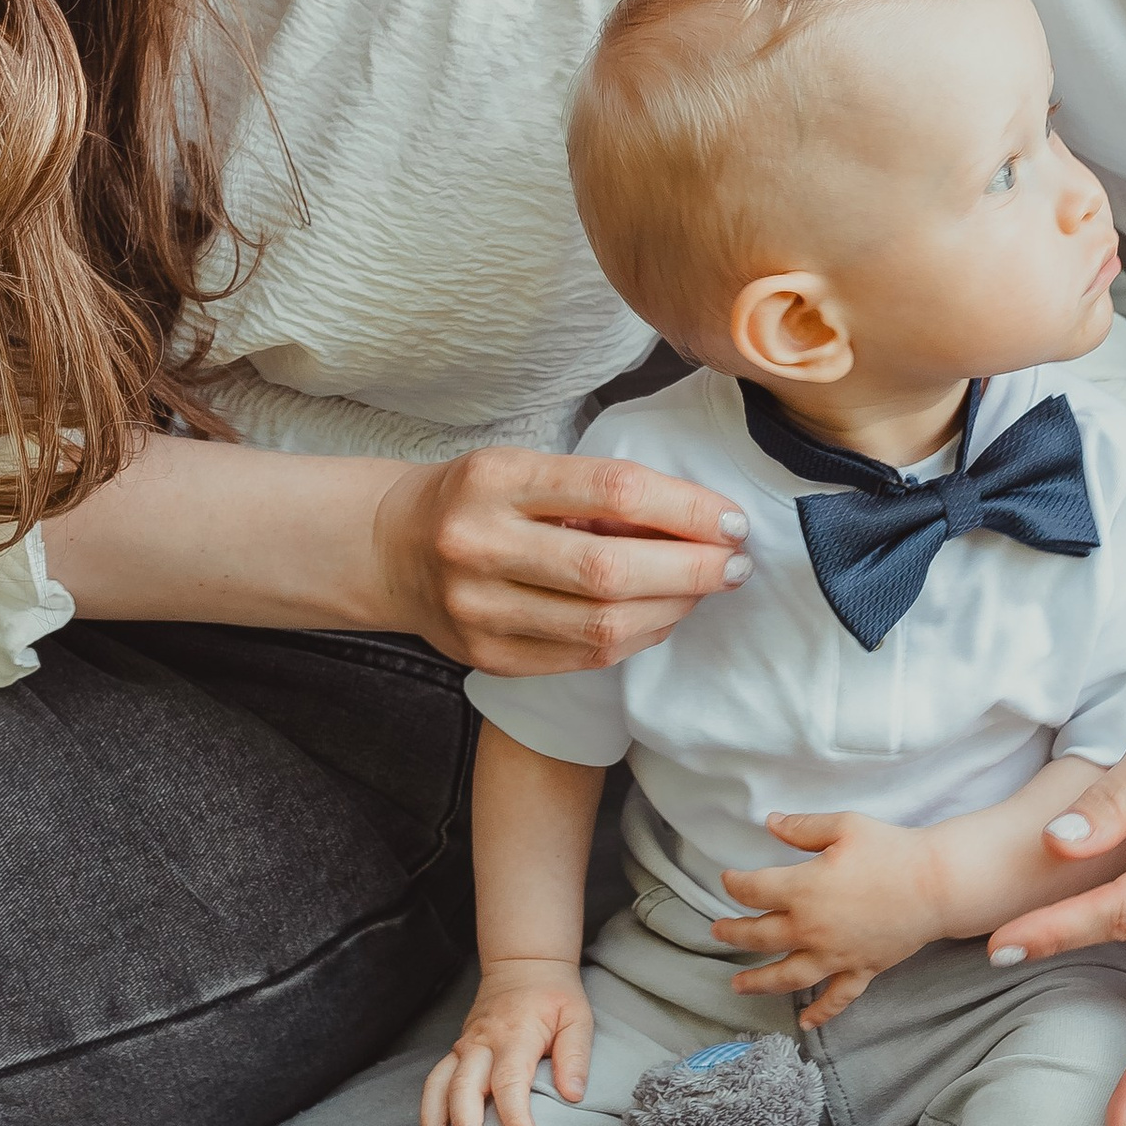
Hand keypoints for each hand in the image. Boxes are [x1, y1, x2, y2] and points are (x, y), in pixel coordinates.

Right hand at [371, 445, 751, 677]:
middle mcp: (479, 544)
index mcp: (496, 479)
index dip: (686, 508)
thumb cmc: (477, 498)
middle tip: (734, 563)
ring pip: (602, 625)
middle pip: (611, 570)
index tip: (731, 520)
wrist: (391, 548)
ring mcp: (478, 609)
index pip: (613, 490)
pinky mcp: (486, 657)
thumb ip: (597, 492)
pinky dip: (636, 638)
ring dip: (672, 610)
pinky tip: (661, 617)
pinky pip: (582, 657)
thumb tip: (697, 520)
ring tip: (703, 590)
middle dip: (691, 570)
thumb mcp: (525, 469)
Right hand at [420, 957, 593, 1125]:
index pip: (510, 1081)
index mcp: (515, 1035)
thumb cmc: (553, 995)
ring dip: (438, 1123)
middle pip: (464, 1088)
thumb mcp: (577, 1017)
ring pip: (440, 1087)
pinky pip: (434, 1083)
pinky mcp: (455, 1052)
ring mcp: (464, 1046)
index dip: (515, 1116)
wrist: (523, 964)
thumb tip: (573, 1094)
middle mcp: (482, 1042)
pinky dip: (429, 1111)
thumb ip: (575, 1056)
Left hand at [713, 815, 943, 1026]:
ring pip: (787, 976)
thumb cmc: (892, 850)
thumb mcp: (844, 827)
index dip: (735, 884)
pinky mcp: (861, 969)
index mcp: (803, 890)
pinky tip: (805, 1022)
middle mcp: (812, 928)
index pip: (755, 890)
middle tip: (717, 932)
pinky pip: (837, 997)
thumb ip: (803, 828)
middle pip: (761, 936)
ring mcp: (836, 955)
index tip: (727, 880)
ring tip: (738, 985)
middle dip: (734, 933)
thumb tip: (770, 823)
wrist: (936, 884)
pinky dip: (820, 1012)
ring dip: (759, 982)